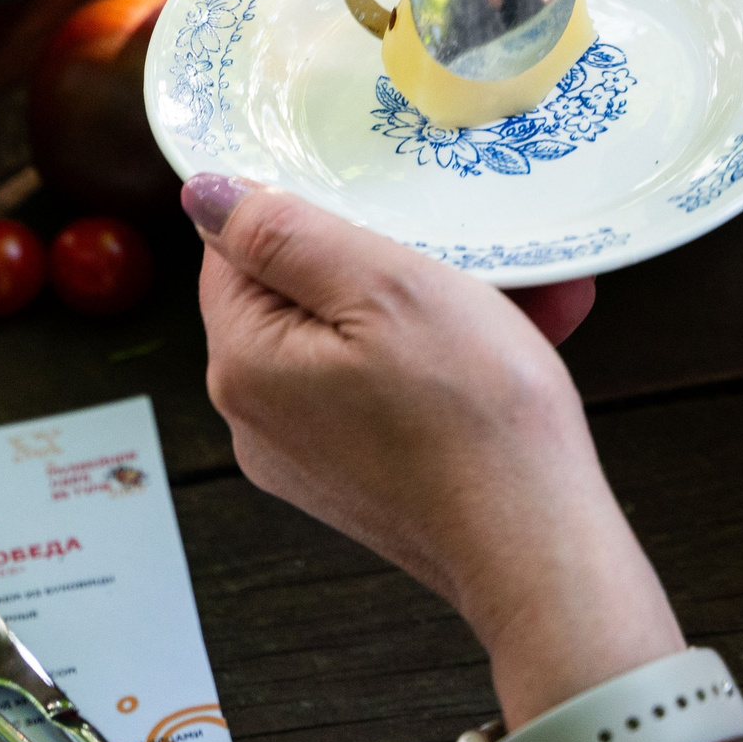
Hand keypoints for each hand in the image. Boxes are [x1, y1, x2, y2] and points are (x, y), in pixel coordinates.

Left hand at [184, 174, 708, 732]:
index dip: (306, 210)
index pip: (234, 250)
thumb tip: (205, 193)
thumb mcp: (382, 285)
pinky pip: (385, 390)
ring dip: (433, 304)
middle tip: (466, 245)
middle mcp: (257, 417)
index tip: (378, 201)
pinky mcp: (359, 481)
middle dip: (387, 258)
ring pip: (356, 339)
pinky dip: (441, 360)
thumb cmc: (470, 413)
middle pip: (300, 295)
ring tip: (518, 292)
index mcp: (242, 363)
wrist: (537, 548)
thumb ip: (285, 232)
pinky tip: (515, 340)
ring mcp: (308, 456)